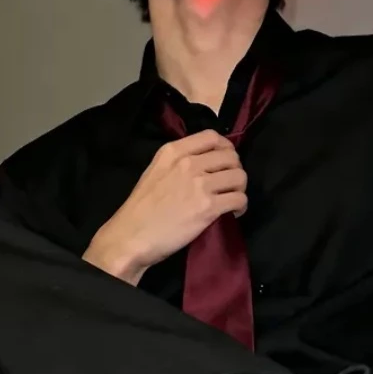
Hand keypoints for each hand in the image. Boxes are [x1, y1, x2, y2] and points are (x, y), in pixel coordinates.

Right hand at [83, 129, 246, 282]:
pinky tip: (234, 212)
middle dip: (234, 169)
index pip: (211, 137)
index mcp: (173, 152)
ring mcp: (200, 185)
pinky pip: (239, 199)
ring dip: (240, 188)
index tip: (225, 160)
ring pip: (239, 176)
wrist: (131, 237)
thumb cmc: (140, 208)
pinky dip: (241, 206)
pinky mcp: (209, 207)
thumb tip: (204, 161)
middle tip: (230, 183)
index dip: (225, 147)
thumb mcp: (155, 170)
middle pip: (230, 156)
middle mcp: (189, 163)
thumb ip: (178, 160)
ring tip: (232, 198)